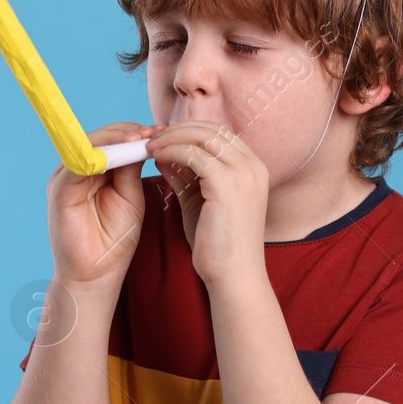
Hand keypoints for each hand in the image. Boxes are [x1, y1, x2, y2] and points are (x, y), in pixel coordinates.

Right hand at [46, 122, 163, 301]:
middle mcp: (77, 170)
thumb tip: (144, 140)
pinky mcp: (60, 189)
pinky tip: (121, 153)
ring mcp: (66, 177)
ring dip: (115, 139)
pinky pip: (77, 163)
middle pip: (100, 138)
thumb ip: (131, 169)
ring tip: (141, 137)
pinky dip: (100, 155)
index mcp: (94, 170)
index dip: (135, 133)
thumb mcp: (131, 196)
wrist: (97, 274)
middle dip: (128, 132)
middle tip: (155, 130)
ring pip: (88, 145)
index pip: (112, 141)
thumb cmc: (115, 239)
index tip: (162, 130)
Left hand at [146, 121, 268, 286]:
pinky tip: (157, 159)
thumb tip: (162, 153)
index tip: (166, 137)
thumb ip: (184, 175)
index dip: (191, 130)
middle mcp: (252, 165)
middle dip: (179, 129)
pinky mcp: (227, 183)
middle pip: (212, 129)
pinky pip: (194, 154)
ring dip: (172, 138)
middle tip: (153, 137)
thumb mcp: (199, 201)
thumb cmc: (217, 243)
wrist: (233, 275)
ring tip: (150, 147)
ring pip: (202, 137)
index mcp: (252, 167)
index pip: (220, 133)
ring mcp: (243, 172)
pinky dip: (172, 151)